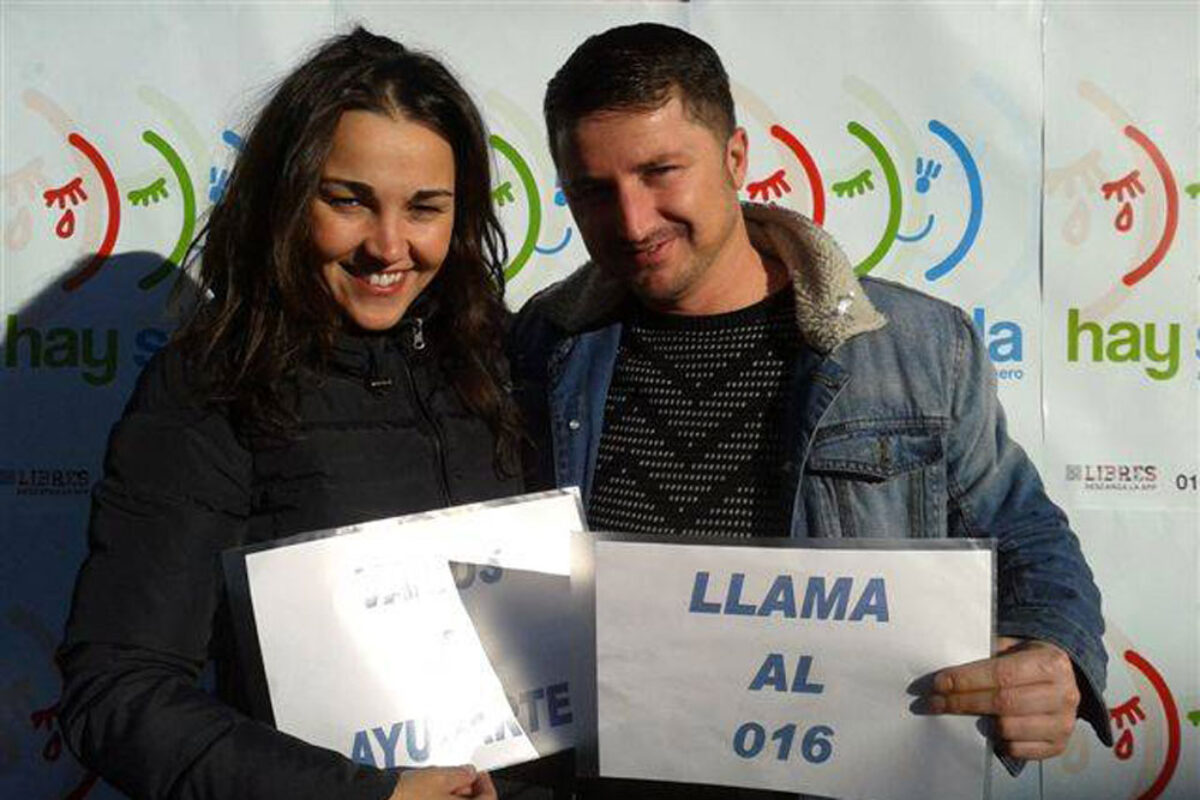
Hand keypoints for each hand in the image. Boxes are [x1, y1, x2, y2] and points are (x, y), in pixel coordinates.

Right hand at [389, 765, 497, 799]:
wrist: (381, 799)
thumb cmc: (408, 795)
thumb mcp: (442, 776)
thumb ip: (463, 774)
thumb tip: (470, 772)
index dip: (486, 782)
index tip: (479, 772)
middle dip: (467, 788)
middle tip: (458, 775)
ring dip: (452, 793)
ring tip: (439, 780)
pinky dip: (439, 796)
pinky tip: (429, 789)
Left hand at [928, 637, 1080, 759]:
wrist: (1066, 680)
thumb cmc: (1029, 661)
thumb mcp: (1014, 647)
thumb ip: (987, 657)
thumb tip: (948, 675)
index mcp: (1050, 663)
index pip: (1002, 674)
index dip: (967, 680)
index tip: (939, 683)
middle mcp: (1064, 694)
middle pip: (1002, 703)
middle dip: (963, 702)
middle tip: (935, 702)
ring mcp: (1063, 723)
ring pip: (1008, 728)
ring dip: (979, 723)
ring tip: (959, 714)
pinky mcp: (1059, 746)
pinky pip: (1018, 750)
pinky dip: (998, 741)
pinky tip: (987, 728)